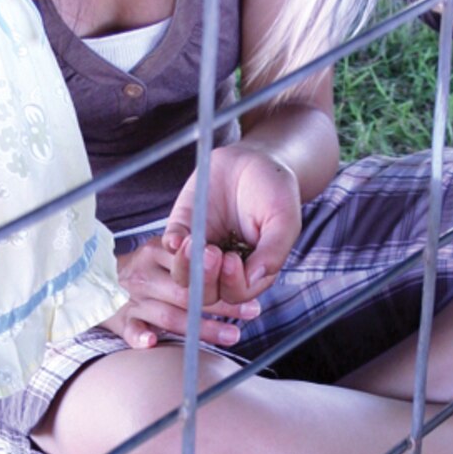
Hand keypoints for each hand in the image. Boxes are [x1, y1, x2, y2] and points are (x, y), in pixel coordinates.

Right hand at [103, 232, 262, 350]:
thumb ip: (191, 258)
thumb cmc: (144, 270)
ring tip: (230, 336)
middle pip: (187, 292)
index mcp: (157, 253)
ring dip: (201, 327)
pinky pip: (131, 329)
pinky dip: (140, 335)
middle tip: (251, 313)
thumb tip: (238, 269)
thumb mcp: (162, 253)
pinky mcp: (122, 320)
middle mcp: (146, 275)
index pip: (194, 265)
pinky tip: (151, 342)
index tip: (250, 288)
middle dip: (222, 305)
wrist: (96, 283)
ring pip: (168, 314)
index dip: (223, 277)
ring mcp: (133, 299)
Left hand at [162, 143, 302, 305]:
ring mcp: (200, 249)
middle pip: (206, 293)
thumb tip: (256, 278)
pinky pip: (168, 246)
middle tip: (212, 252)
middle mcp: (223, 267)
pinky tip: (178, 236)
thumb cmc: (275, 190)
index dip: (232, 284)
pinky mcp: (182, 228)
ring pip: (184, 276)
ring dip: (185, 266)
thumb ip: (275, 250)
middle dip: (205, 278)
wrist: (255, 159)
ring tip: (192, 243)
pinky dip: (170, 244)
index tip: (232, 259)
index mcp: (252, 271)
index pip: (236, 294)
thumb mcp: (284, 218)